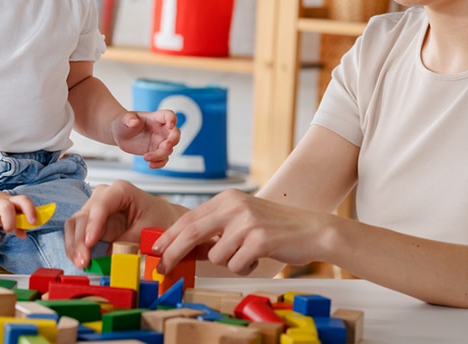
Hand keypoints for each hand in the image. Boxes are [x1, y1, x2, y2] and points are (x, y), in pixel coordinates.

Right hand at [63, 180, 182, 269]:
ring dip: (74, 246)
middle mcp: (103, 197)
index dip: (93, 224)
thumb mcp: (147, 231)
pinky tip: (80, 261)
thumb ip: (127, 242)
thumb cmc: (159, 219)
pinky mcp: (91, 224)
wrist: (164, 220)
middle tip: (83, 261)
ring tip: (81, 264)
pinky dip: (76, 248)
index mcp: (120, 190)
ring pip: (75, 225)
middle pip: (83, 216)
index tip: (90, 243)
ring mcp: (95, 210)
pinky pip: (77, 235)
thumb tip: (108, 256)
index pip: (100, 205)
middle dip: (80, 240)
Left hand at [112, 109, 179, 167]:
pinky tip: (150, 164)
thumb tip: (134, 121)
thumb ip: (129, 119)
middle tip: (165, 146)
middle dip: (173, 140)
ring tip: (146, 157)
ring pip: (169, 149)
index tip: (171, 125)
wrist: (119, 134)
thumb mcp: (124, 119)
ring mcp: (159, 141)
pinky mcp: (156, 152)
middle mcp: (161, 129)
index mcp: (155, 118)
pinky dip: (160, 163)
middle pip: (175, 133)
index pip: (169, 115)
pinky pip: (163, 159)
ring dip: (161, 155)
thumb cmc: (124, 122)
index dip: (172, 119)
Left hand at [152, 189, 334, 274]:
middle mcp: (234, 205)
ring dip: (228, 262)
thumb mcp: (242, 219)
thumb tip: (184, 247)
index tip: (155, 249)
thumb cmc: (275, 228)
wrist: (312, 229)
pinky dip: (244, 268)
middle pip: (191, 232)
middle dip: (173, 252)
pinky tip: (259, 257)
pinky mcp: (259, 239)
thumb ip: (217, 228)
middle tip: (161, 268)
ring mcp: (247, 221)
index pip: (189, 217)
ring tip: (247, 254)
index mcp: (228, 198)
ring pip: (215, 255)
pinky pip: (236, 264)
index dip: (169, 235)